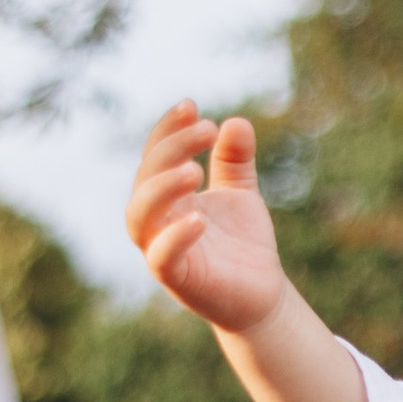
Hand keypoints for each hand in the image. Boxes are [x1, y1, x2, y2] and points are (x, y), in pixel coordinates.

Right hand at [127, 104, 284, 333]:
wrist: (263, 295)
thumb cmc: (243, 244)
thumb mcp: (241, 194)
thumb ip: (235, 161)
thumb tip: (236, 122)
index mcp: (169, 197)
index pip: (156, 155)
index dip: (168, 130)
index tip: (192, 106)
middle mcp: (158, 221)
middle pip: (144, 179)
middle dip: (170, 149)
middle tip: (206, 129)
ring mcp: (162, 250)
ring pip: (139, 217)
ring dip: (161, 188)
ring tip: (194, 170)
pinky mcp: (177, 280)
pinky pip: (162, 257)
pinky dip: (174, 236)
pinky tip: (198, 218)